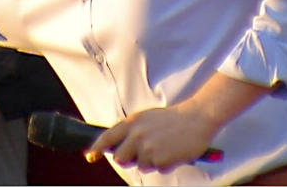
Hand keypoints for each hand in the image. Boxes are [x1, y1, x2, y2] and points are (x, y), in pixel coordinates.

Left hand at [84, 106, 216, 173]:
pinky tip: (172, 152)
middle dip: (128, 159)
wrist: (196, 118)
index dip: (96, 148)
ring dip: (151, 161)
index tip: (90, 156)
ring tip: (163, 147)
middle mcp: (137, 135)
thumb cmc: (171, 119)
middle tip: (142, 153)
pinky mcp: (161, 159)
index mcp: (132, 122)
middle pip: (120, 158)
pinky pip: (157, 169)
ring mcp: (148, 148)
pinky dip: (165, 164)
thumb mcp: (146, 118)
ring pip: (140, 165)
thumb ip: (130, 130)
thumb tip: (114, 146)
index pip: (107, 137)